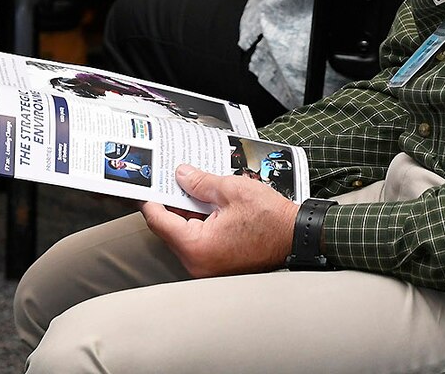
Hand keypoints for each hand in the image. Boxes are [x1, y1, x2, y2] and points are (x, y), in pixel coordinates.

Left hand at [140, 164, 300, 277]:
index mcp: (197, 246)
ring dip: (186, 213)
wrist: (297, 237)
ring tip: (195, 189)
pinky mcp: (217, 265)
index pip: (159, 221)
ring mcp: (207, 267)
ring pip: (184, 236)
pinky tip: (208, 205)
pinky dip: (199, 223)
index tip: (147, 185)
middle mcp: (198, 263)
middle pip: (170, 230)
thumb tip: (181, 175)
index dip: (151, 199)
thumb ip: (201, 182)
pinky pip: (198, 242)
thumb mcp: (233, 190)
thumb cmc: (271, 219)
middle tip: (173, 180)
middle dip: (171, 203)